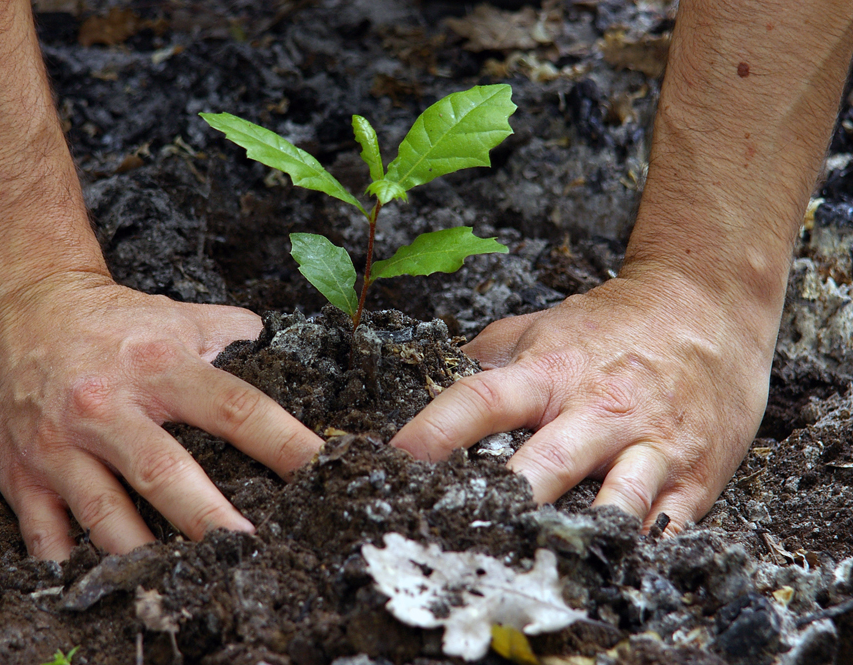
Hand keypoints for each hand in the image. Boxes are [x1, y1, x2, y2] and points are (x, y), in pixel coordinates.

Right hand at [0, 273, 322, 559]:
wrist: (21, 306)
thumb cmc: (106, 318)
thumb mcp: (172, 314)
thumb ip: (223, 328)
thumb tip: (264, 331)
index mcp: (160, 366)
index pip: (237, 409)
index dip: (285, 444)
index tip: (321, 473)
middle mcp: (110, 407)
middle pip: (167, 473)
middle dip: (210, 519)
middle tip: (251, 552)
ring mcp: (64, 444)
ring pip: (106, 515)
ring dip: (146, 553)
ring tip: (184, 582)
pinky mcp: (25, 471)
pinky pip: (46, 533)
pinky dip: (72, 564)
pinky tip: (103, 583)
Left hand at [390, 272, 773, 531]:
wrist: (709, 306)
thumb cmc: (613, 326)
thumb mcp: (541, 327)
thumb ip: (487, 359)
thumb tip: (424, 382)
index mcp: (550, 373)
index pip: (481, 399)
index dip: (435, 429)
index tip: (395, 460)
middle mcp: (598, 410)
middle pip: (543, 465)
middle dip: (503, 503)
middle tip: (459, 538)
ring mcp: (649, 445)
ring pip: (613, 503)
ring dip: (575, 537)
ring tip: (535, 568)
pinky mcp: (693, 476)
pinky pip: (666, 525)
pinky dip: (640, 552)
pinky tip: (612, 571)